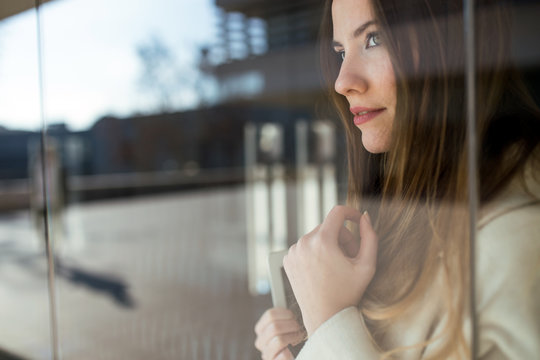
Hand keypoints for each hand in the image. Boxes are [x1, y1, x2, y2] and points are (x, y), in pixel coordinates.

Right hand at [254, 308, 304, 359]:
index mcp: (261, 329)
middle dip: (291, 325)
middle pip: (274, 326)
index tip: (293, 316)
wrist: (295, 356)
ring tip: (298, 337)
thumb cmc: (293, 338)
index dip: (285, 313)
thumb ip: (286, 315)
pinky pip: (283, 355)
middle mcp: (260, 341)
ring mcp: (266, 353)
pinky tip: (292, 351)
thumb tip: (291, 298)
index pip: (270, 315)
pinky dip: (290, 353)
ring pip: (278, 340)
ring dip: (292, 337)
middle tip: (298, 327)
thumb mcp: (288, 324)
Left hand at [283, 206, 377, 335]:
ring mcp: (293, 251)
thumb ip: (370, 237)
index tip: (358, 222)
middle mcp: (304, 242)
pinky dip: (316, 253)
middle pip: (329, 226)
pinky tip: (322, 271)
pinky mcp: (288, 259)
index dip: (351, 213)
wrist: (324, 318)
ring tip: (336, 267)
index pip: (337, 212)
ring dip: (329, 245)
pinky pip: (306, 246)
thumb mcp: (367, 265)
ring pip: (317, 236)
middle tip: (350, 258)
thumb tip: (364, 217)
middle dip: (342, 238)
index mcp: (322, 241)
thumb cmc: (348, 293)